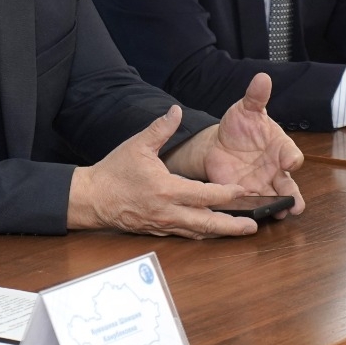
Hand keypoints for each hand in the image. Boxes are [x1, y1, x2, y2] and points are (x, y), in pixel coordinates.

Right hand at [68, 106, 257, 238]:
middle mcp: (168, 211)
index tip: (244, 190)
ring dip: (220, 233)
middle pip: (208, 223)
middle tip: (254, 227)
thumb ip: (160, 129)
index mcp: (167, 189)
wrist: (92, 198)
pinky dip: (202, 233)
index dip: (227, 194)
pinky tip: (213, 231)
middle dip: (232, 226)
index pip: (205, 195)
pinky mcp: (157, 231)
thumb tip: (175, 110)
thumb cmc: (114, 171)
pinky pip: (185, 234)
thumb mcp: (137, 145)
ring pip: (198, 232)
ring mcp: (163, 225)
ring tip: (241, 231)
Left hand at [197, 73, 304, 214]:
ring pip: (272, 199)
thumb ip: (255, 97)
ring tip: (279, 214)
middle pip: (288, 185)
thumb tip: (262, 77)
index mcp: (280, 149)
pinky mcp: (242, 192)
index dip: (291, 159)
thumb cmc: (240, 126)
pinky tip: (248, 212)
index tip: (289, 163)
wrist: (220, 142)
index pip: (291, 155)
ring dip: (275, 207)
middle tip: (296, 206)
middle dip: (292, 196)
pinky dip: (248, 207)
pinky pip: (247, 202)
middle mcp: (274, 170)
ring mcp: (260, 184)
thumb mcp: (246, 109)